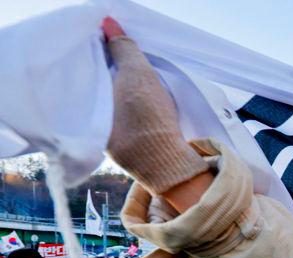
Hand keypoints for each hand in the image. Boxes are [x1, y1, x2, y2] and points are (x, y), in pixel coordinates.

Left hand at [103, 17, 208, 196]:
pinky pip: (125, 125)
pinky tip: (144, 110)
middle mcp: (92, 125)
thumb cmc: (148, 118)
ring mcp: (109, 142)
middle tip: (128, 64)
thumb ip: (123, 48)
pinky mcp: (127, 153)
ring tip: (137, 85)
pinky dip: (133, 115)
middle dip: (112, 77)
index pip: (90, 73)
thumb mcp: (138, 75)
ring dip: (123, 97)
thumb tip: (108, 24)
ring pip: (113, 109)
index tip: (116, 49)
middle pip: (101, 92)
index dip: (103, 58)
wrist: (168, 163)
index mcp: (88, 105)